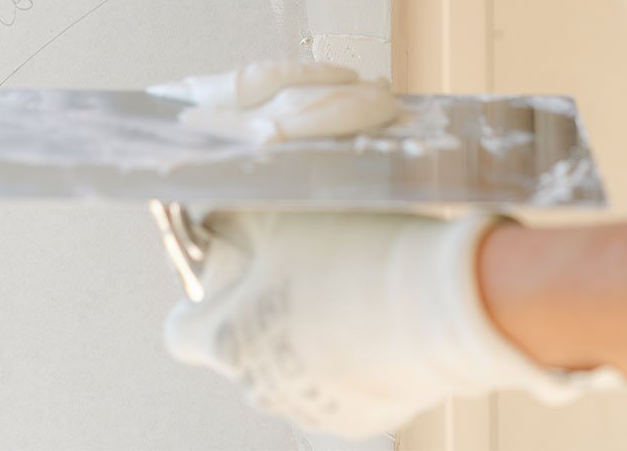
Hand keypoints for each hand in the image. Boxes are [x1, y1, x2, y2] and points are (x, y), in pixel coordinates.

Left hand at [163, 212, 617, 437]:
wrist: (446, 300)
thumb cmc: (356, 255)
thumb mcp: (280, 213)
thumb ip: (233, 215)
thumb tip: (213, 211)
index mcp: (228, 340)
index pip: (181, 333)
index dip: (195, 303)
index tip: (217, 282)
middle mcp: (262, 385)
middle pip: (241, 350)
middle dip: (262, 315)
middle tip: (300, 272)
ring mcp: (313, 405)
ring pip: (294, 369)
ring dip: (309, 338)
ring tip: (349, 290)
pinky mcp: (365, 416)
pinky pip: (344, 384)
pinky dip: (354, 358)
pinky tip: (381, 319)